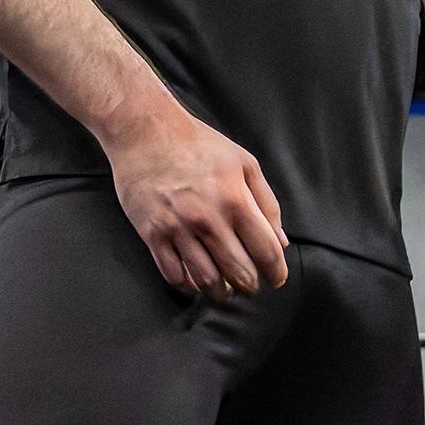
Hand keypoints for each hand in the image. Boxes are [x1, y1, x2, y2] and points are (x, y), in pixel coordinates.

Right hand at [103, 103, 289, 297]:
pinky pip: (173, 275)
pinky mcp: (153, 235)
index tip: (276, 279)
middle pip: (239, 273)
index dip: (275, 273)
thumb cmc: (198, 145)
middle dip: (250, 286)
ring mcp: (178, 229)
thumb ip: (266, 203)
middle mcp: (208, 219)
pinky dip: (188, 286)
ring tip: (225, 290)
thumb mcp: (244, 163)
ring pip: (206, 281)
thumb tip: (280, 241)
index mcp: (236, 200)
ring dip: (220, 293)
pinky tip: (195, 281)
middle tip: (251, 286)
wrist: (145, 132)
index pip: (266, 251)